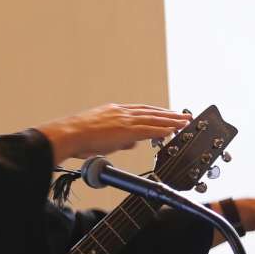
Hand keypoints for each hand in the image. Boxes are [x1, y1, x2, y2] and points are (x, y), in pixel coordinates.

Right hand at [38, 104, 191, 161]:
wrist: (69, 134)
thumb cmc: (78, 137)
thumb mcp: (100, 135)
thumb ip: (118, 138)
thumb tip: (131, 143)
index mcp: (114, 111)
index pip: (141, 110)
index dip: (156, 112)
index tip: (167, 114)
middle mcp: (121, 112)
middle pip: (151, 112)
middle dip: (169, 114)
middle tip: (183, 116)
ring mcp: (124, 119)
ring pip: (154, 119)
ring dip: (171, 121)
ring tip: (184, 122)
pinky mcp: (126, 129)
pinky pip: (149, 129)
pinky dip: (162, 129)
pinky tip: (173, 130)